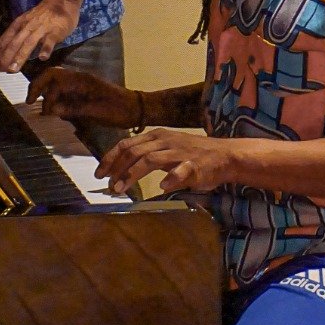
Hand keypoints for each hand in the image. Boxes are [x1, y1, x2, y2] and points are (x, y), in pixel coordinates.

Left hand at [0, 0, 79, 72]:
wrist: (62, 0)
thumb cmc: (43, 14)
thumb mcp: (27, 21)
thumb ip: (19, 35)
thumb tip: (7, 53)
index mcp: (19, 24)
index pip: (5, 40)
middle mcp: (27, 27)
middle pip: (14, 43)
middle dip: (6, 58)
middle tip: (0, 72)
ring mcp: (41, 29)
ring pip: (29, 43)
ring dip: (20, 57)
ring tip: (13, 70)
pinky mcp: (55, 31)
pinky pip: (49, 41)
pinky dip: (45, 49)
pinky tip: (42, 58)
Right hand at [27, 67, 137, 126]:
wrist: (136, 109)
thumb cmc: (118, 110)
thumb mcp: (95, 111)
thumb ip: (73, 109)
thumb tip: (50, 110)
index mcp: (82, 80)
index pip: (55, 81)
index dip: (46, 96)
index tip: (45, 113)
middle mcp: (79, 79)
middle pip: (52, 75)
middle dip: (38, 86)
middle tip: (28, 101)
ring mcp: (81, 85)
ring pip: (56, 82)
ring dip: (45, 92)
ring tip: (39, 108)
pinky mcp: (84, 93)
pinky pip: (64, 91)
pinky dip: (55, 98)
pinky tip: (53, 110)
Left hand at [96, 129, 235, 194]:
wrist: (225, 155)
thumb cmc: (192, 155)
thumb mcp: (166, 149)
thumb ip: (146, 155)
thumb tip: (118, 169)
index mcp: (157, 136)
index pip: (126, 144)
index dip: (110, 159)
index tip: (99, 174)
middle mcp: (166, 141)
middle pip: (134, 151)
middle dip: (117, 168)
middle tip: (108, 185)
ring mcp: (180, 152)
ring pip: (151, 159)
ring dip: (132, 174)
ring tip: (121, 188)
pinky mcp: (195, 165)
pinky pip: (181, 170)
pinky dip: (170, 178)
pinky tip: (162, 187)